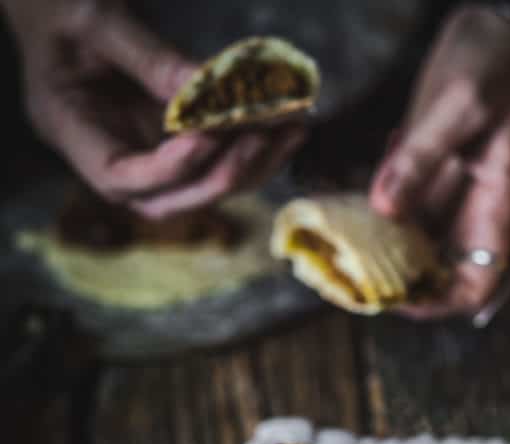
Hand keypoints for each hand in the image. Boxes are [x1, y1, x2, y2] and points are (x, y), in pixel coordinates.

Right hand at [2, 0, 304, 216]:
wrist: (59, 8)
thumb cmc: (63, 5)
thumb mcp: (99, 21)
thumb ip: (151, 59)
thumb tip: (211, 90)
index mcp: (70, 131)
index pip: (120, 178)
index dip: (169, 167)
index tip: (209, 134)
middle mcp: (107, 160)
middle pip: (168, 200)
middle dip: (222, 174)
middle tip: (265, 135)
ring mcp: (142, 161)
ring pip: (201, 191)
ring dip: (252, 166)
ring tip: (293, 127)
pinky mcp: (171, 152)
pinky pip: (214, 165)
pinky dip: (253, 151)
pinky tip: (288, 125)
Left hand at [369, 4, 509, 318]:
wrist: (498, 31)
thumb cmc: (491, 64)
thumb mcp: (457, 104)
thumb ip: (420, 157)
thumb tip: (383, 208)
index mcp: (499, 206)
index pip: (477, 284)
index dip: (440, 303)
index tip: (396, 299)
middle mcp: (479, 214)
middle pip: (443, 276)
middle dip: (402, 283)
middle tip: (354, 277)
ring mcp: (457, 200)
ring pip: (420, 251)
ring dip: (384, 254)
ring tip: (345, 249)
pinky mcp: (435, 182)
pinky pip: (407, 218)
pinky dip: (380, 220)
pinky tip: (356, 204)